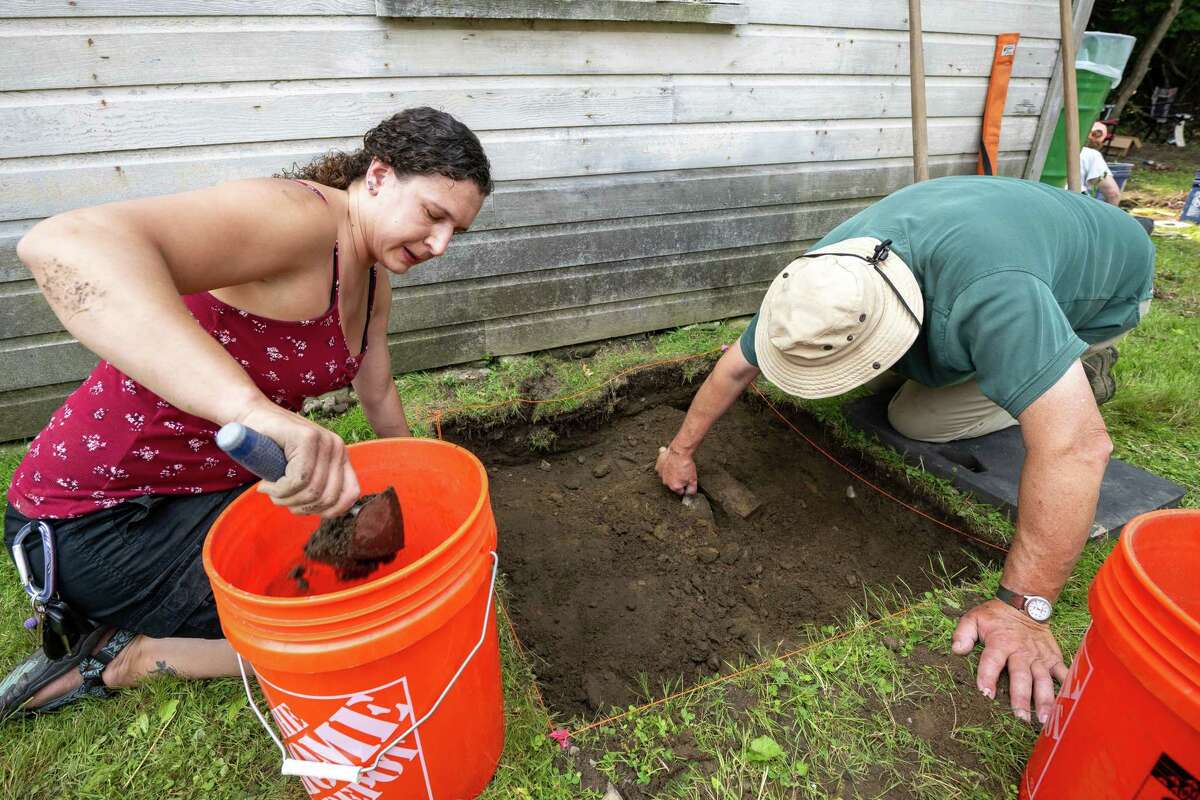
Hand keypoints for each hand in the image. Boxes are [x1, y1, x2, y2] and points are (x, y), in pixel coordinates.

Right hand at [236, 401, 359, 517]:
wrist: (250, 417)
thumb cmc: (271, 448)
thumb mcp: (300, 470)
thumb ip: (316, 485)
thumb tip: (328, 511)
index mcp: (340, 457)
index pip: (350, 494)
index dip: (330, 511)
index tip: (304, 510)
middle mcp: (337, 447)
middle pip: (328, 497)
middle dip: (300, 507)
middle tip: (279, 499)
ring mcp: (323, 440)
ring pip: (311, 491)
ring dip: (285, 499)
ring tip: (270, 490)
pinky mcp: (306, 438)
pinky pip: (297, 480)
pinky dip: (278, 490)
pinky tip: (265, 484)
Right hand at [656, 445, 697, 495]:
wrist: (679, 452)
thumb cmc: (686, 464)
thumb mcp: (693, 479)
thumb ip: (692, 490)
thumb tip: (690, 494)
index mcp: (674, 487)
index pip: (681, 492)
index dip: (685, 486)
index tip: (687, 480)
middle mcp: (666, 482)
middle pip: (673, 484)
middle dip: (677, 480)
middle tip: (683, 472)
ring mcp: (661, 474)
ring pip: (667, 476)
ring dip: (671, 473)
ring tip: (677, 466)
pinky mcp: (658, 466)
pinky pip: (662, 468)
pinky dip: (665, 466)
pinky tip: (670, 462)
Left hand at [952, 598, 1067, 723]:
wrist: (1025, 604)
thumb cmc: (996, 616)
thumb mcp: (974, 618)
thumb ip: (963, 633)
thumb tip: (957, 650)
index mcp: (1000, 643)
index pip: (992, 661)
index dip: (988, 677)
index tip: (986, 695)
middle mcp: (1021, 652)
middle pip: (1021, 676)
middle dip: (1021, 698)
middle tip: (1021, 717)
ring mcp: (1039, 656)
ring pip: (1043, 680)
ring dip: (1045, 700)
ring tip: (1044, 719)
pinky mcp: (1053, 658)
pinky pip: (1063, 673)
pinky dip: (1067, 687)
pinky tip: (1070, 704)